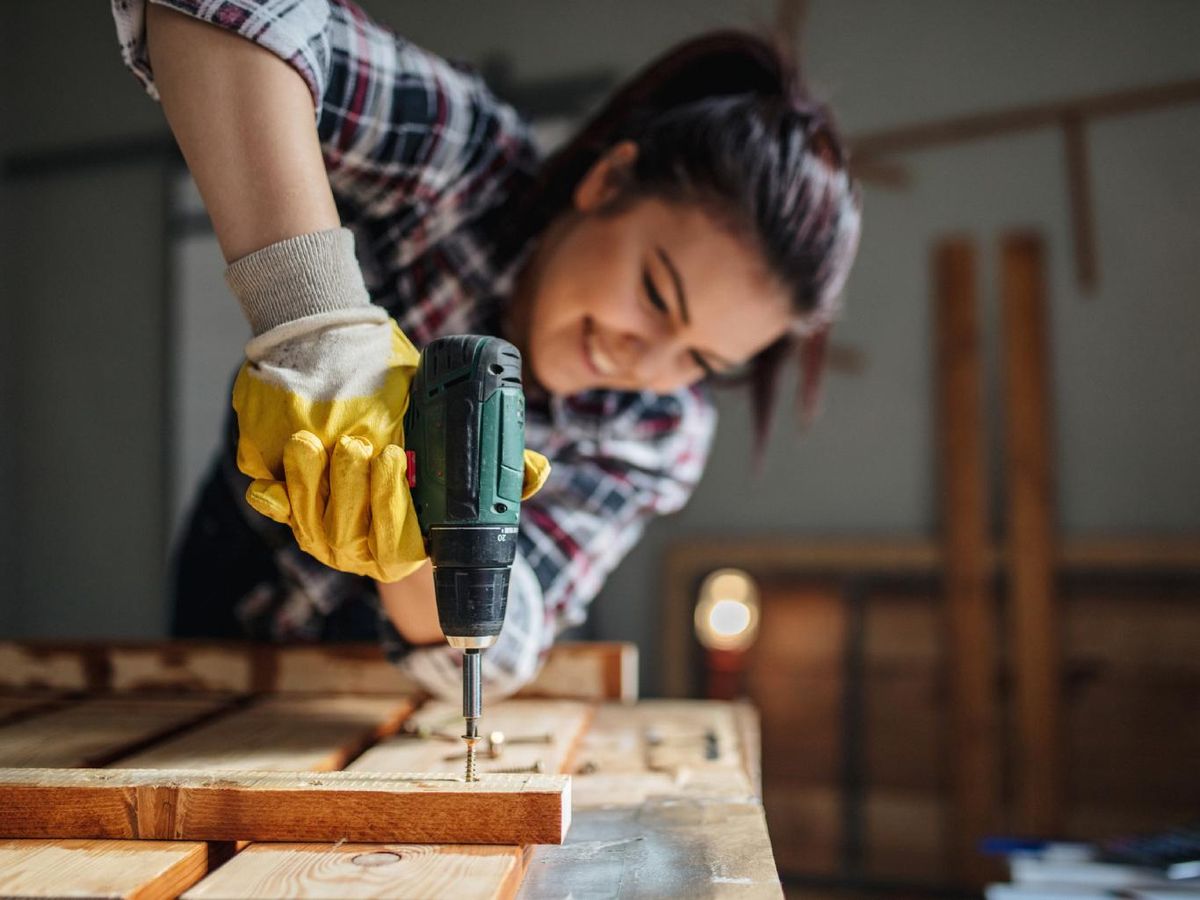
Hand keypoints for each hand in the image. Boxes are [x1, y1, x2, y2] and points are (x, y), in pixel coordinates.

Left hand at [233, 310, 549, 581]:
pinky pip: (281, 511)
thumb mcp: (468, 487)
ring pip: (310, 517)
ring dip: (307, 481)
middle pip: (348, 526)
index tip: (396, 456)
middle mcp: (361, 552)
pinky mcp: (297, 519)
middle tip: (358, 441)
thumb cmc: (431, 492)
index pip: (397, 534)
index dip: (391, 498)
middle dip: (350, 484)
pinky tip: (265, 477)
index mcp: (405, 550)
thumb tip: (538, 470)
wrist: (382, 495)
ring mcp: (325, 538)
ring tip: (310, 441)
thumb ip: (507, 479)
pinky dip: (272, 496)